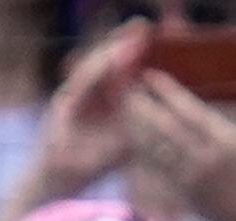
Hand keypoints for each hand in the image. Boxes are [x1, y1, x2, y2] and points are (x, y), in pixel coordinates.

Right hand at [27, 17, 155, 201]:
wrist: (64, 179)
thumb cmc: (95, 165)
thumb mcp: (127, 144)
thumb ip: (142, 128)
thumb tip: (171, 120)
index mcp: (105, 98)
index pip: (123, 70)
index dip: (137, 54)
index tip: (156, 38)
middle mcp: (90, 91)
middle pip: (108, 60)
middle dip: (125, 42)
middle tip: (144, 26)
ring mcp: (76, 93)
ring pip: (96, 65)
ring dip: (113, 51)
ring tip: (132, 40)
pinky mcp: (65, 101)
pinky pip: (84, 81)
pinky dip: (99, 70)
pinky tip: (114, 59)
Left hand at [126, 68, 235, 220]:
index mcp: (226, 146)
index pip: (190, 114)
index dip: (168, 93)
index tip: (152, 75)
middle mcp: (205, 161)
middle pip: (165, 127)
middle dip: (144, 104)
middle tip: (128, 84)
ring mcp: (190, 177)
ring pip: (156, 145)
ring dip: (137, 123)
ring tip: (124, 102)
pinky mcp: (180, 189)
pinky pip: (155, 163)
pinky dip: (141, 145)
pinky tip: (130, 130)